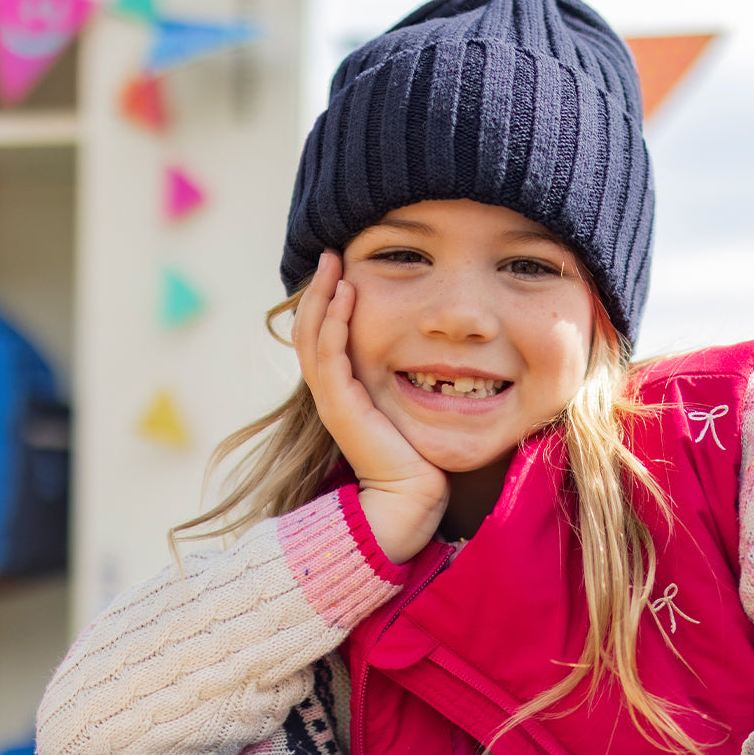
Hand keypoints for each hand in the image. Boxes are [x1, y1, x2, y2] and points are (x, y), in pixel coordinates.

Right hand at [294, 251, 447, 562]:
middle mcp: (332, 393)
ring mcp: (332, 399)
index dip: (330, 303)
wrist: (410, 500)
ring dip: (323, 296)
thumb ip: (413, 386)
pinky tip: (349, 294)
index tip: (345, 269)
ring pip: (313, 336)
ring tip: (335, 263)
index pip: (325, 337)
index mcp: (345, 392)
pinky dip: (336, 321)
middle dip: (320, 290)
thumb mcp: (413, 412)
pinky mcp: (341, 405)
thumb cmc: (421, 461)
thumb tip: (442, 362)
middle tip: (331, 254)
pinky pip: (331, 354)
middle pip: (310, 330)